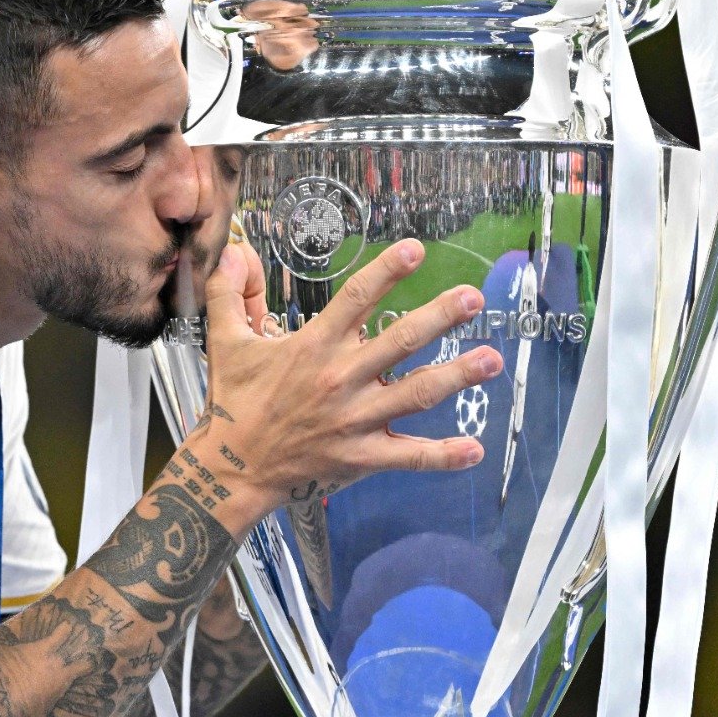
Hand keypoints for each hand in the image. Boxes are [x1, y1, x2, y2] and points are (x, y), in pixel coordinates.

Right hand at [195, 238, 500, 530]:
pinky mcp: (361, 456)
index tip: (416, 250)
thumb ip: (227, 295)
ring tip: (492, 358)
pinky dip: (443, 455)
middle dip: (439, 318)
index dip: (386, 273)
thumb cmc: (234, 402)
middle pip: (399, 342)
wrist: (233, 467)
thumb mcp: (225, 342)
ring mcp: (355, 420)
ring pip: (415, 394)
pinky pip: (409, 457)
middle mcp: (340, 379)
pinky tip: (476, 448)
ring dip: (457, 376)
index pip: (355, 300)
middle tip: (473, 298)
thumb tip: (226, 254)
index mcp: (313, 346)